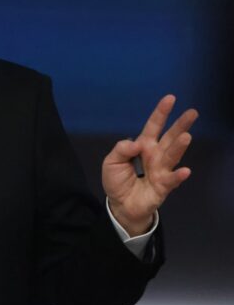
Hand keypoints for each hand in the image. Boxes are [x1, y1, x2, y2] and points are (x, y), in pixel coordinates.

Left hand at [102, 94, 197, 235]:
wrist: (120, 205)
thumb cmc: (118, 181)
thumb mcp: (111, 161)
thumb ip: (121, 149)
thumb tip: (136, 143)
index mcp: (143, 146)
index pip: (153, 126)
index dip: (161, 113)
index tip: (170, 98)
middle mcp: (155, 155)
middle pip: (169, 137)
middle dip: (180, 125)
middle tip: (192, 113)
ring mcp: (161, 170)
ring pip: (172, 156)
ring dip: (179, 147)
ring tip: (186, 136)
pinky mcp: (163, 186)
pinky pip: (171, 180)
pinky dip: (178, 176)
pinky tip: (185, 170)